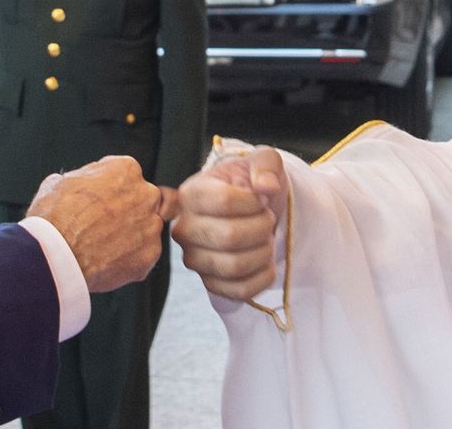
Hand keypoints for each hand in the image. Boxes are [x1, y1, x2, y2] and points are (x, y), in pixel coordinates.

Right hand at [28, 155, 165, 292]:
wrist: (56, 255)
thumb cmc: (55, 218)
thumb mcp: (59, 183)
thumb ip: (82, 180)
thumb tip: (80, 184)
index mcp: (126, 170)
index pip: (124, 176)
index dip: (108, 191)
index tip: (98, 203)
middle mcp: (146, 194)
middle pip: (141, 201)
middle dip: (125, 212)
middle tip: (102, 226)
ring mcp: (151, 225)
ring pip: (145, 229)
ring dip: (129, 236)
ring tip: (102, 247)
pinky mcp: (151, 253)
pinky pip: (144, 255)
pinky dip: (129, 259)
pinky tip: (107, 261)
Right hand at [171, 147, 286, 301]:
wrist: (252, 210)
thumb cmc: (251, 184)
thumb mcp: (261, 161)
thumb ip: (265, 165)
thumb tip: (267, 186)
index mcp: (191, 194)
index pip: (223, 201)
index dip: (254, 201)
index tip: (260, 198)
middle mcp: (184, 228)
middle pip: (230, 237)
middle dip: (262, 227)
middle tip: (267, 219)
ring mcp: (194, 259)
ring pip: (235, 266)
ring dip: (264, 252)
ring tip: (265, 238)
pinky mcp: (210, 283)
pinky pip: (240, 290)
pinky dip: (263, 276)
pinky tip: (265, 260)